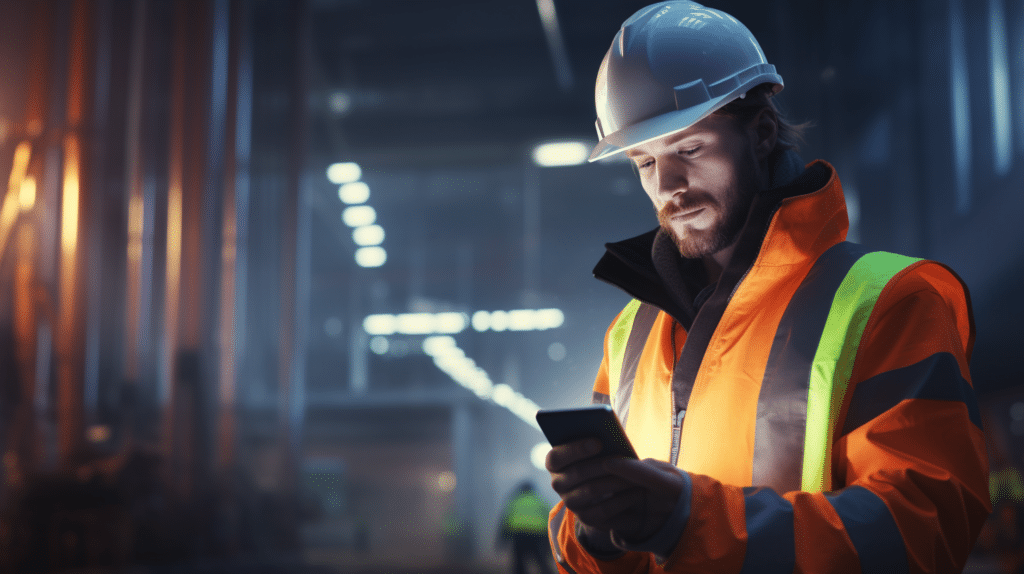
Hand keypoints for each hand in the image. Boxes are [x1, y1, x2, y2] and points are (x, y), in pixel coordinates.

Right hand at [546, 439, 684, 542]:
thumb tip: (607, 432)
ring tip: (634, 475)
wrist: (603, 490)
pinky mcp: (585, 518)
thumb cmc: (599, 458)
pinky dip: (621, 500)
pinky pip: (603, 510)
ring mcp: (570, 502)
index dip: (575, 449)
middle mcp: (558, 483)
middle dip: (602, 464)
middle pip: (577, 473)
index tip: (598, 442)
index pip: (556, 457)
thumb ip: (596, 439)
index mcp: (554, 462)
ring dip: (615, 481)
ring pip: (591, 490)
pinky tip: (637, 492)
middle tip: (623, 460)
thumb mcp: (594, 448)